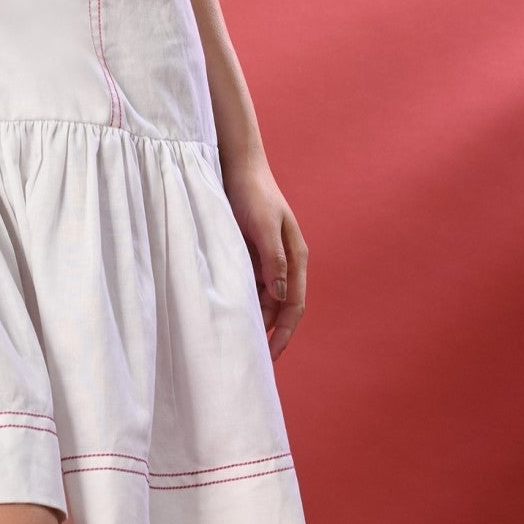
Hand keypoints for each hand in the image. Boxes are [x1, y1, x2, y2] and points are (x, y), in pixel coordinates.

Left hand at [221, 155, 307, 360]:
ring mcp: (268, 259)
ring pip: (263, 298)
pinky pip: (249, 284)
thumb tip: (281, 296)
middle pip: (280, 307)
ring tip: (234, 341)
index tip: (269, 356)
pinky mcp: (251, 253)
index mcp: (296, 258)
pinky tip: (227, 313)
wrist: (237, 165)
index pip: (295, 306)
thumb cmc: (253, 193)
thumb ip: (274, 261)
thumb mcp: (264, 227)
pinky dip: (241, 300)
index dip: (284, 334)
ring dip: (253, 317)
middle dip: (268, 333)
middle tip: (248, 358)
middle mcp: (286, 262)